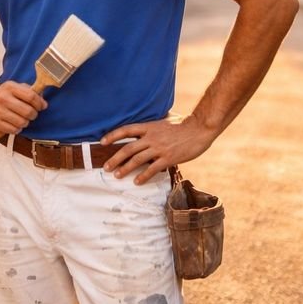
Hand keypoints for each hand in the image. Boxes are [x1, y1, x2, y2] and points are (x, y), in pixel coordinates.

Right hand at [0, 81, 47, 134]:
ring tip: (22, 118)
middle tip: (32, 114)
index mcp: (9, 87)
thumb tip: (43, 103)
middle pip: (28, 111)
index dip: (40, 103)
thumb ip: (30, 92)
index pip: (31, 96)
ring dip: (26, 122)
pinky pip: (14, 130)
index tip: (41, 106)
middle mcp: (2, 98)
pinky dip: (18, 128)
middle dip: (34, 114)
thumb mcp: (15, 87)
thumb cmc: (3, 94)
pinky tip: (15, 123)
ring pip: (22, 122)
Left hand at [100, 114, 216, 184]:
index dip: (113, 136)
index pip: (126, 130)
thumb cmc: (184, 124)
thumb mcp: (165, 120)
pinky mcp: (168, 158)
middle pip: (128, 148)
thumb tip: (147, 129)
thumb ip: (154, 126)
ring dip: (125, 169)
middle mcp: (151, 137)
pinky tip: (137, 182)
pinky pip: (152, 169)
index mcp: (149, 127)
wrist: (200, 129)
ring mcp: (160, 148)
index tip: (102, 142)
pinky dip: (143, 176)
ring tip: (117, 175)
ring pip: (137, 160)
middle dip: (115, 159)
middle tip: (106, 167)